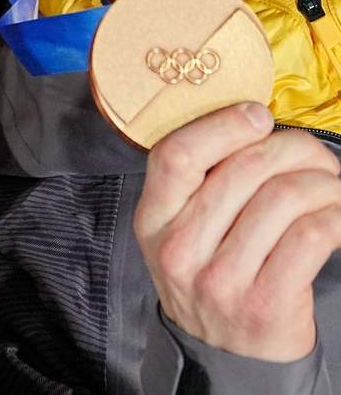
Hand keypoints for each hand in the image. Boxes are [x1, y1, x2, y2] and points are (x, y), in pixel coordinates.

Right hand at [134, 102, 340, 360]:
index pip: (176, 156)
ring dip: (322, 183)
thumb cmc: (211, 277)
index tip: (257, 115)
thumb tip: (251, 124)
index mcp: (153, 221)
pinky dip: (335, 215)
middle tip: (314, 155)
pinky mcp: (265, 306)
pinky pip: (310, 237)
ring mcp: (220, 281)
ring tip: (332, 185)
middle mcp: (180, 250)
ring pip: (281, 199)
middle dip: (290, 150)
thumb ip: (199, 185)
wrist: (229, 360)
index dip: (221, 127)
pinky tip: (338, 215)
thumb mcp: (181, 233)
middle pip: (241, 171)